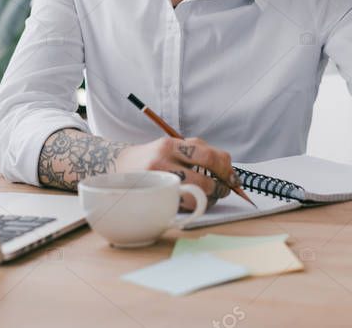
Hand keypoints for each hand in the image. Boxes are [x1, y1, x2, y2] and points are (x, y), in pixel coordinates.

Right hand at [115, 136, 237, 210]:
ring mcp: (157, 182)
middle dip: (221, 187)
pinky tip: (196, 202)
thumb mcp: (170, 145)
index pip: (209, 156)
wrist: (118, 167)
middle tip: (225, 189)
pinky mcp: (154, 199)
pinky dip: (195, 205)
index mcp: (170, 144)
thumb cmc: (152, 157)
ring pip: (195, 197)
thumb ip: (197, 152)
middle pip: (205, 179)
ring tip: (211, 196)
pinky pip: (183, 206)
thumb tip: (228, 169)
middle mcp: (162, 162)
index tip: (233, 176)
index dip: (227, 169)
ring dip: (210, 198)